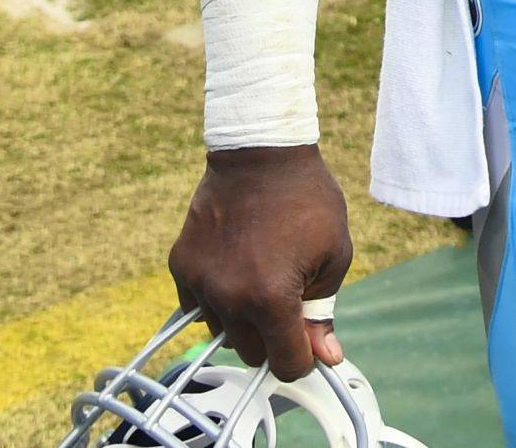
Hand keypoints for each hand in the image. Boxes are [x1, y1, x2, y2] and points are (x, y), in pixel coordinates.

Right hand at [168, 146, 350, 380]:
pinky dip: (218, 297)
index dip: (302, 358)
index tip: (309, 343)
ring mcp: (200, 282)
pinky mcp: (181, 265)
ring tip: (262, 276)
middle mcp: (229, 298)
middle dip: (274, 337)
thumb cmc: (307, 201)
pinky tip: (237, 266)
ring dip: (243, 318)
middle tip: (288, 301)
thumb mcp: (334, 255)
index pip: (285, 364)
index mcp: (271, 298)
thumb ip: (324, 311)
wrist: (261, 153)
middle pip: (251, 353)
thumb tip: (325, 358)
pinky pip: (198, 306)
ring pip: (223, 332)